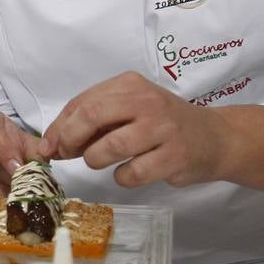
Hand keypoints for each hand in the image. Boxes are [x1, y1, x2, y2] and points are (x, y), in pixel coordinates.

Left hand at [42, 71, 225, 188]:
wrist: (215, 138)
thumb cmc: (162, 124)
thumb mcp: (129, 110)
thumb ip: (92, 121)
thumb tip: (51, 145)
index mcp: (130, 85)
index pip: (82, 102)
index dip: (59, 127)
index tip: (49, 146)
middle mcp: (146, 101)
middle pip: (90, 116)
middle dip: (70, 140)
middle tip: (66, 154)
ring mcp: (163, 128)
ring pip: (109, 147)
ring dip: (94, 160)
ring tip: (101, 161)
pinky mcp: (174, 156)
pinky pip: (132, 173)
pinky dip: (122, 178)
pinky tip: (130, 172)